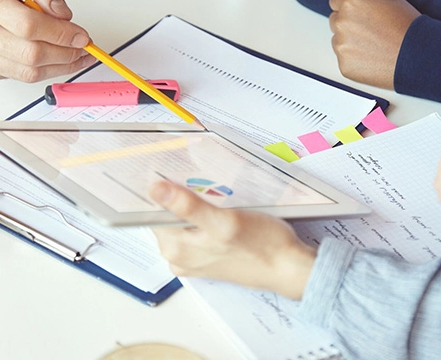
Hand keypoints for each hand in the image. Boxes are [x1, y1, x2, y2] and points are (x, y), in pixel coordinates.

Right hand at [0, 0, 94, 81]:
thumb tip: (64, 15)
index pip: (29, 26)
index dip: (62, 34)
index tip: (81, 36)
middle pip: (30, 54)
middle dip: (65, 54)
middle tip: (82, 48)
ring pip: (26, 73)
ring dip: (58, 67)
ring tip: (73, 56)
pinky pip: (17, 77)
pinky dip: (39, 69)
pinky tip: (47, 57)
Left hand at [149, 181, 316, 299]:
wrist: (288, 268)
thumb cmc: (262, 245)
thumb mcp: (225, 221)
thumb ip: (188, 207)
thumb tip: (156, 189)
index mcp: (175, 248)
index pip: (152, 211)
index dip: (163, 189)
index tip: (174, 172)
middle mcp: (178, 257)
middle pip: (167, 216)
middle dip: (182, 197)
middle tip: (205, 184)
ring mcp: (192, 259)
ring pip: (183, 222)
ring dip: (195, 206)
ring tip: (217, 197)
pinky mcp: (207, 257)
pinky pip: (197, 230)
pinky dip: (205, 217)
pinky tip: (222, 210)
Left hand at [328, 0, 419, 87]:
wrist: (417, 57)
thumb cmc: (406, 25)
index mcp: (350, 3)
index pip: (336, 0)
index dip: (352, 6)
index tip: (367, 13)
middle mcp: (341, 23)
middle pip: (335, 20)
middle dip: (349, 22)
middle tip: (374, 29)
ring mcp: (341, 46)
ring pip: (338, 40)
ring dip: (350, 41)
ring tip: (375, 43)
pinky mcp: (343, 65)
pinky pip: (343, 58)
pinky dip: (354, 58)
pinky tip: (372, 57)